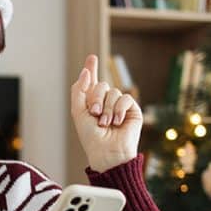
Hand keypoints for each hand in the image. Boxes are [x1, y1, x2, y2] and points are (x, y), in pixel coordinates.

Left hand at [70, 54, 141, 171]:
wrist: (107, 152)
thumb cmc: (91, 137)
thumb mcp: (78, 112)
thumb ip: (79, 90)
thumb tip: (85, 71)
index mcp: (92, 103)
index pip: (92, 82)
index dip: (91, 69)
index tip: (92, 58)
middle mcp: (106, 102)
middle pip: (101, 85)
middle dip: (96, 98)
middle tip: (94, 113)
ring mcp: (119, 106)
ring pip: (113, 92)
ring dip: (107, 109)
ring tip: (105, 124)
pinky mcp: (132, 110)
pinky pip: (126, 98)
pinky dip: (119, 109)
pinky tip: (117, 122)